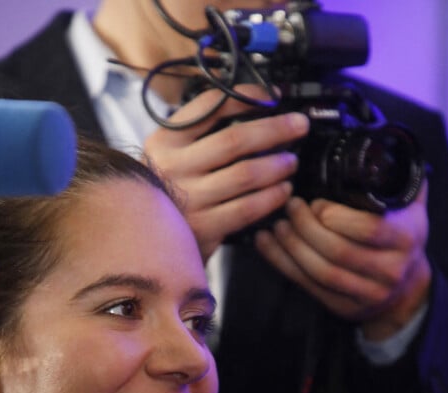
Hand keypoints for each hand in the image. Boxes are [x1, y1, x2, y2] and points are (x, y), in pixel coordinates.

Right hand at [144, 86, 308, 260]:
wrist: (148, 242)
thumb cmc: (168, 194)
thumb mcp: (170, 157)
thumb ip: (198, 134)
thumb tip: (250, 106)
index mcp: (164, 142)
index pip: (209, 107)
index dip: (247, 96)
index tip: (271, 96)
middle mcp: (173, 167)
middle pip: (235, 140)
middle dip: (274, 129)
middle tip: (298, 125)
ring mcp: (189, 199)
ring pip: (246, 174)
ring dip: (277, 165)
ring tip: (291, 162)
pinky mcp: (204, 228)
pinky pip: (248, 208)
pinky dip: (271, 197)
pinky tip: (283, 190)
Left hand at [254, 182, 431, 339]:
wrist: (406, 290)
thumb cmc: (401, 238)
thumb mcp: (411, 206)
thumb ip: (398, 176)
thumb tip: (380, 138)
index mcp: (406, 238)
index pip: (369, 228)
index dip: (336, 215)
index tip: (316, 202)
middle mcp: (389, 269)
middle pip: (338, 251)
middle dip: (307, 228)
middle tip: (290, 207)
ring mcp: (367, 293)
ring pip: (320, 272)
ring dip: (292, 247)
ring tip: (276, 225)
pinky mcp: (343, 307)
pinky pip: (308, 286)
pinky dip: (283, 264)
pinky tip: (267, 245)